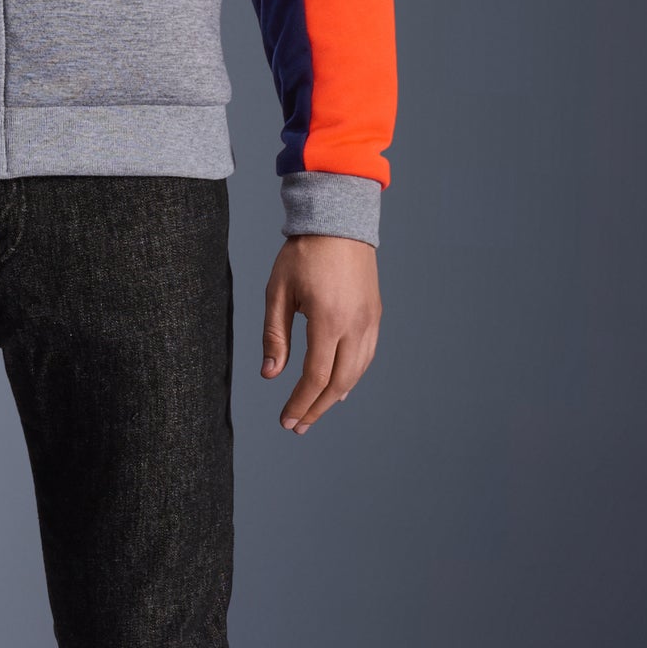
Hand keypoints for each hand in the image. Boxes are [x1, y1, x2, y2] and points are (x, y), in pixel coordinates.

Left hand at [261, 235, 381, 433]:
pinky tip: (339, 385)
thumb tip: (271, 374)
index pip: (315, 377)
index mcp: (328, 320)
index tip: (286, 421)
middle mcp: (355, 325)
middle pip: (340, 382)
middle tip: (298, 426)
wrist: (339, 220)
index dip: (300, 404)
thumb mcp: (278, 292)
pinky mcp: (375, 315)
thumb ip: (275, 335)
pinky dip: (352, 376)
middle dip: (317, 408)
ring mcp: (370, 321)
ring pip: (357, 372)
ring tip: (315, 411)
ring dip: (335, 396)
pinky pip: (366, 355)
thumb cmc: (304, 253)